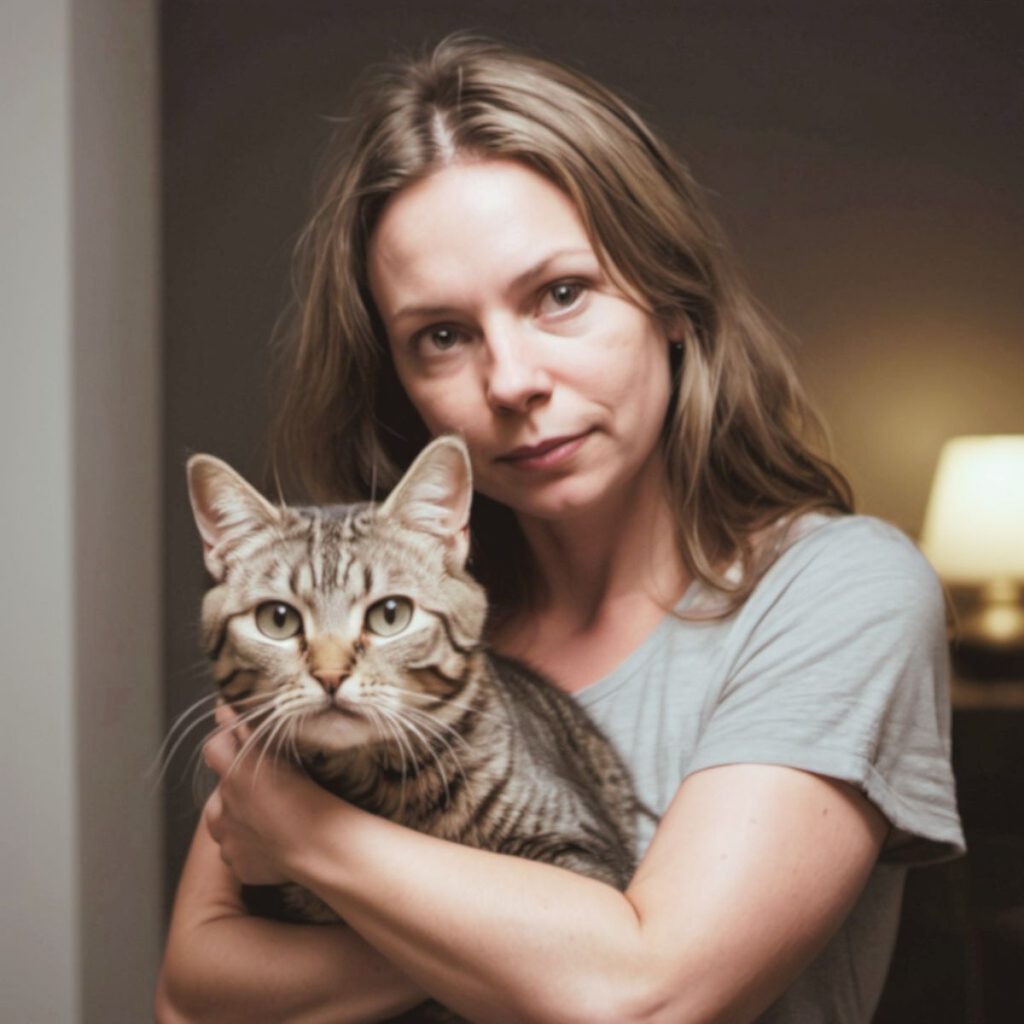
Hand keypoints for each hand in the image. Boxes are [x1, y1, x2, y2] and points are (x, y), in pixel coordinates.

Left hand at [202, 704, 312, 885]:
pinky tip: (280, 843)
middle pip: (221, 790)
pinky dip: (255, 848)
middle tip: (271, 788)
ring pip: (229, 824)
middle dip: (238, 788)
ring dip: (244, 819)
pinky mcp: (242, 868)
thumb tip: (223, 708)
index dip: (227, 742)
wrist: (321, 846)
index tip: (240, 739)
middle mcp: (220, 811)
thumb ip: (247, 730)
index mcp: (230, 779)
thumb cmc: (307, 795)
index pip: (214, 749)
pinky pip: (242, 854)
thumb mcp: (277, 754)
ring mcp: (229, 844)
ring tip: (277, 817)